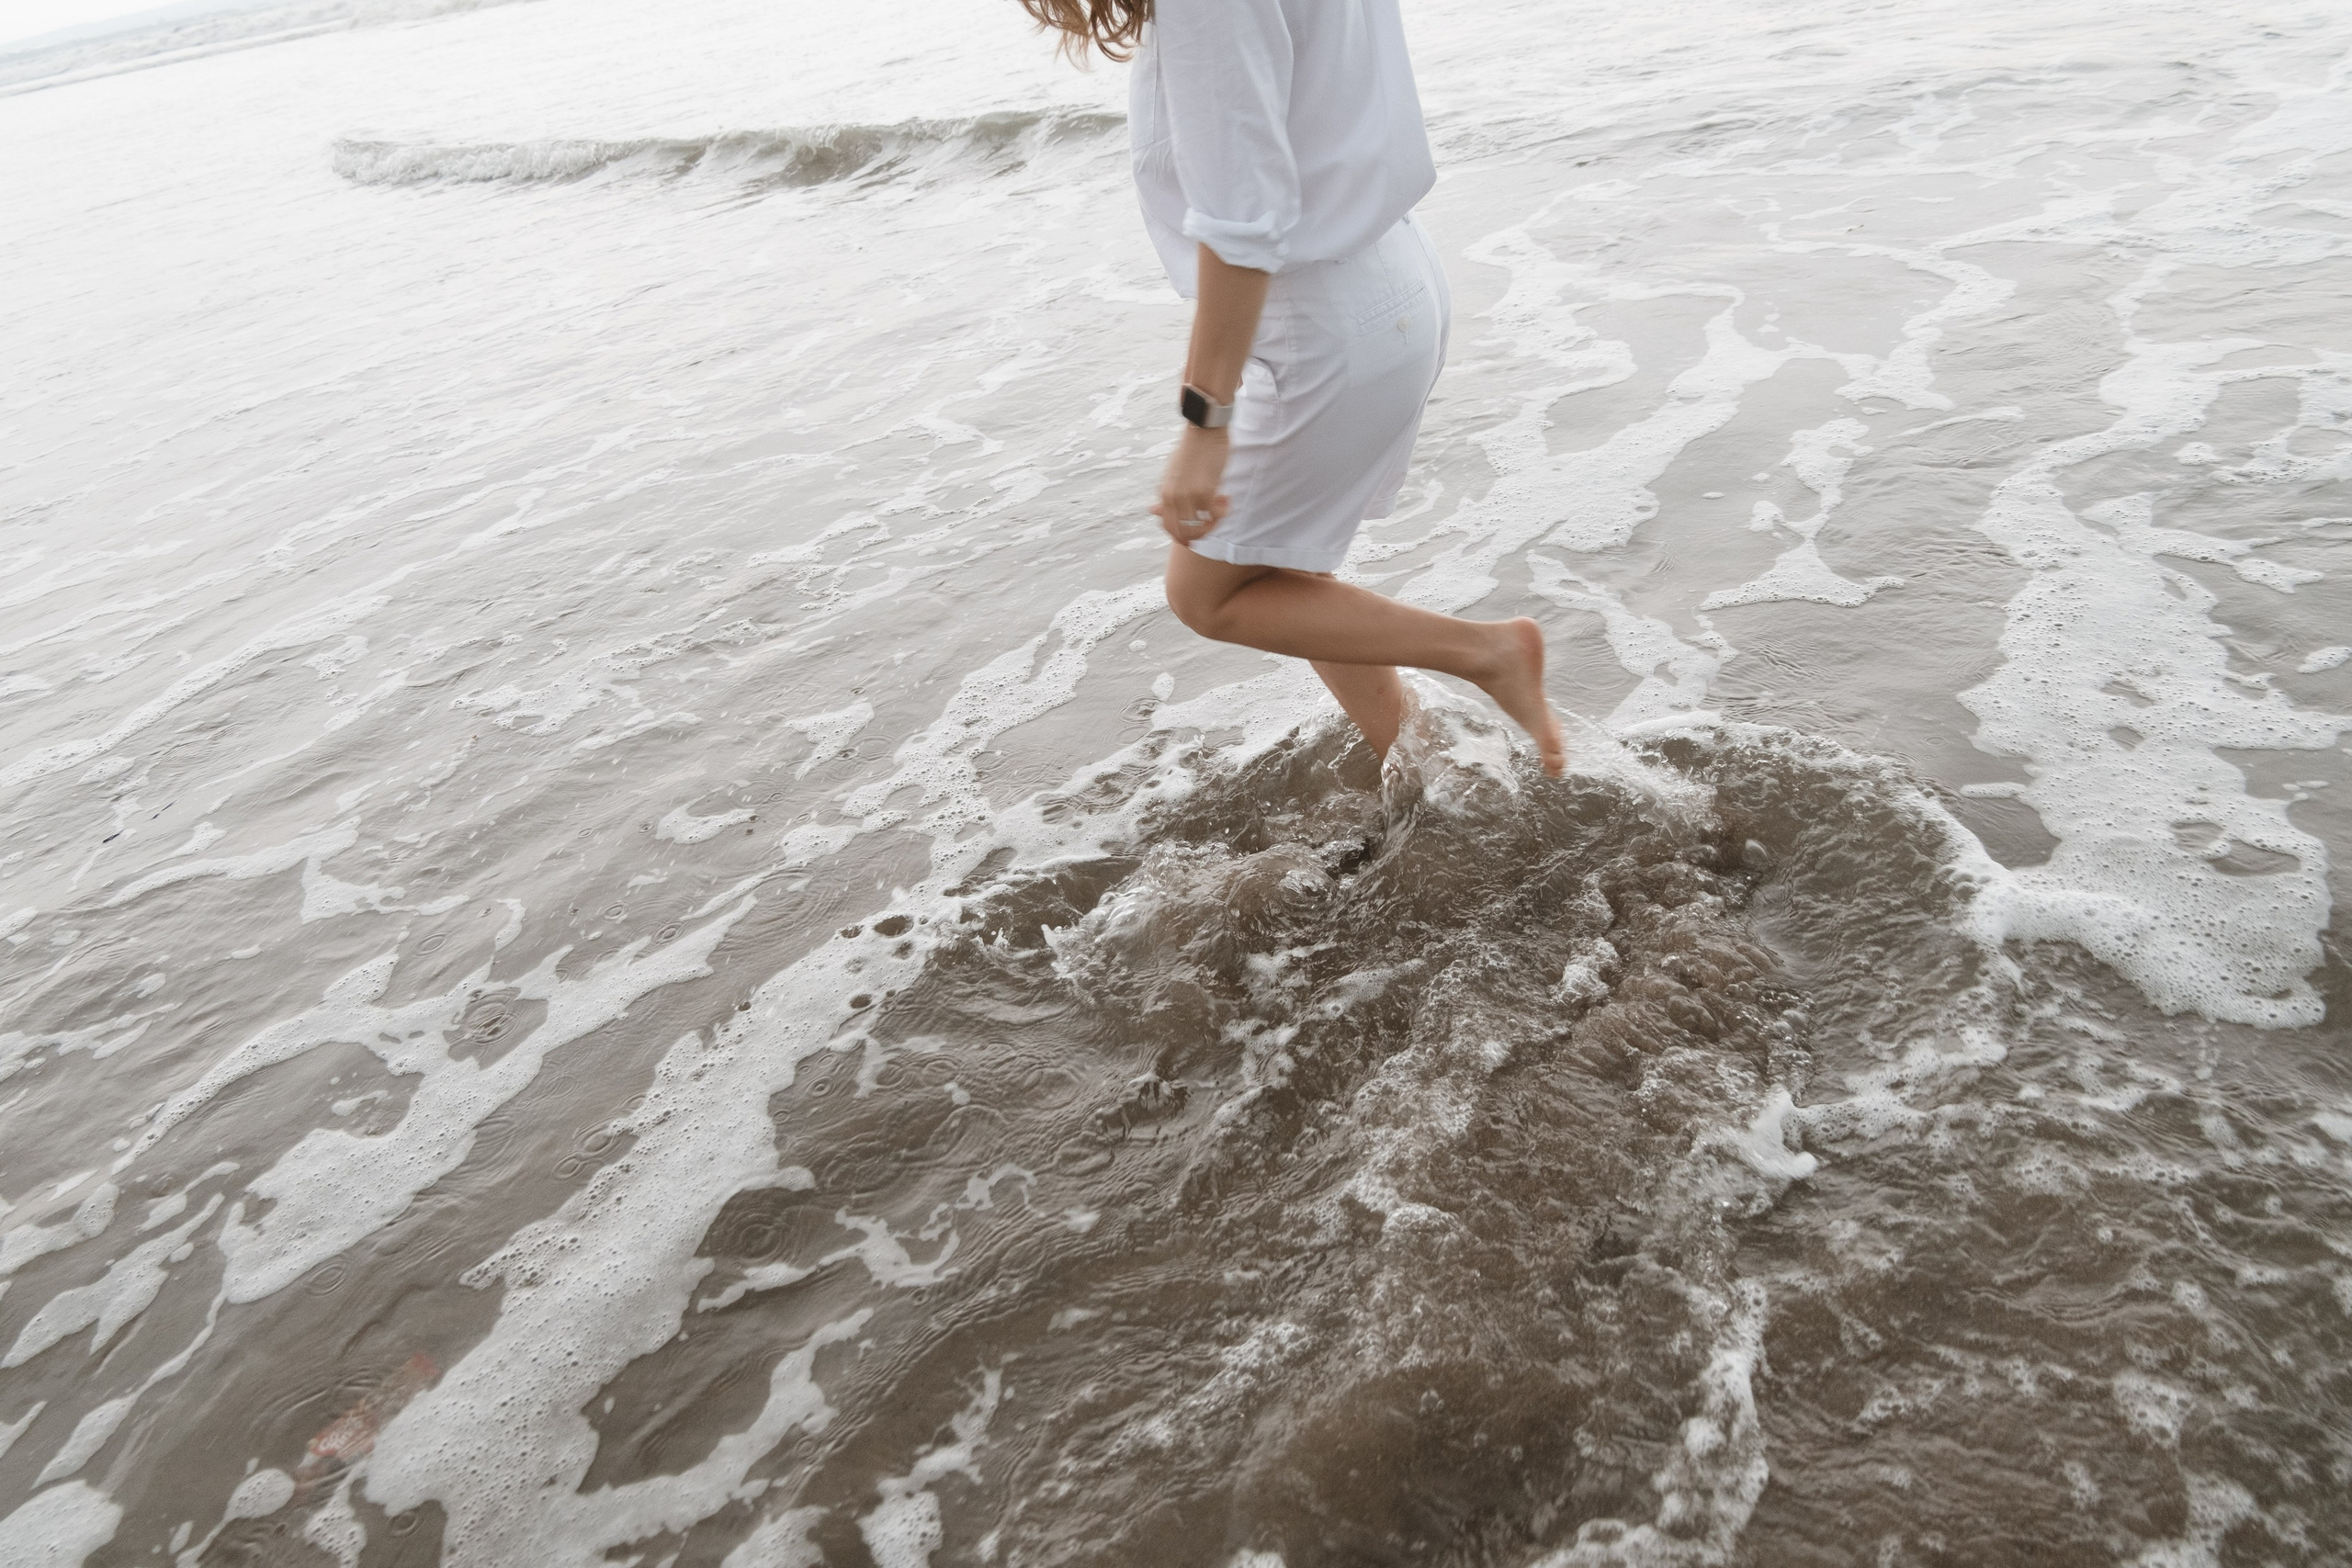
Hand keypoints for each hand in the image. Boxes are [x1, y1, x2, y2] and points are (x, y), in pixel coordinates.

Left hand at [1151, 424, 1230, 545]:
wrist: (1204, 429)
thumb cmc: (1192, 450)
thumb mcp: (1172, 474)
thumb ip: (1166, 495)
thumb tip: (1152, 511)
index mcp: (1163, 493)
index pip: (1168, 527)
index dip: (1184, 534)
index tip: (1199, 528)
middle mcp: (1173, 497)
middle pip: (1183, 533)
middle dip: (1201, 533)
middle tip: (1213, 520)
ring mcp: (1188, 495)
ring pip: (1199, 528)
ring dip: (1214, 523)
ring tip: (1221, 506)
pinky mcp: (1205, 491)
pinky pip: (1214, 515)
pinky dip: (1223, 511)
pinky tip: (1226, 498)